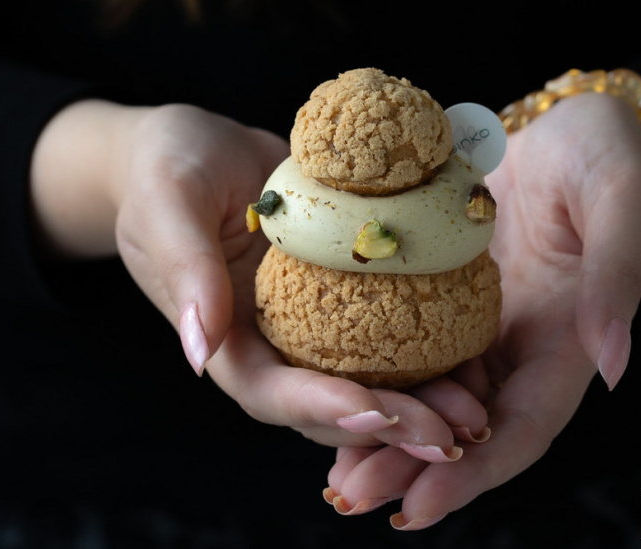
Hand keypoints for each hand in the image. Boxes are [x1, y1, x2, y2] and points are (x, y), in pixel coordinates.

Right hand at [30, 101, 484, 459]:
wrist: (196, 151)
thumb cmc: (167, 170)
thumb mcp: (170, 205)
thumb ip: (186, 271)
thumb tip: (198, 352)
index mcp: (225, 341)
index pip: (272, 393)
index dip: (322, 408)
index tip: (375, 410)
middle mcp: (272, 347)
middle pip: (330, 407)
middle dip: (388, 427)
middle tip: (449, 439)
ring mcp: (309, 329)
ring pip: (366, 382)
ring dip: (419, 405)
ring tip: (473, 416)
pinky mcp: (342, 301)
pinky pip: (386, 335)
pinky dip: (426, 354)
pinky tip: (471, 359)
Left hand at [324, 90, 640, 528]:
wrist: (566, 125)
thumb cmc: (606, 154)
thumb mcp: (621, 203)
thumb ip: (617, 280)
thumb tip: (614, 368)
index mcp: (569, 340)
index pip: (524, 426)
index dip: (476, 471)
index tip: (419, 507)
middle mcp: (521, 346)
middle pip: (467, 426)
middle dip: (412, 467)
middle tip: (350, 496)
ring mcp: (481, 323)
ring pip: (432, 394)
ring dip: (384, 433)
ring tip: (334, 472)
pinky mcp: (445, 295)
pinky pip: (408, 344)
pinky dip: (376, 375)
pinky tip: (334, 394)